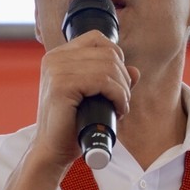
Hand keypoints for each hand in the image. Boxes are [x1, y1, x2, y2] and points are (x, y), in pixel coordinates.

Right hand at [33, 29, 138, 169]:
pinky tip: (118, 109)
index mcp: (59, 56)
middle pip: (107, 53)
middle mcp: (54, 58)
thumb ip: (112, 82)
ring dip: (123, 89)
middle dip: (123, 78)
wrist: (54, 151)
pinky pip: (102, 80)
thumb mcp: (95, 98)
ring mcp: (56, 70)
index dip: (116, 58)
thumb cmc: (72, 126)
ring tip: (121, 106)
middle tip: (123, 101)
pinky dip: (118, 95)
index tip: (118, 83)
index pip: (97, 39)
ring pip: (108, 66)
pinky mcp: (61, 85)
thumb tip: (135, 71)